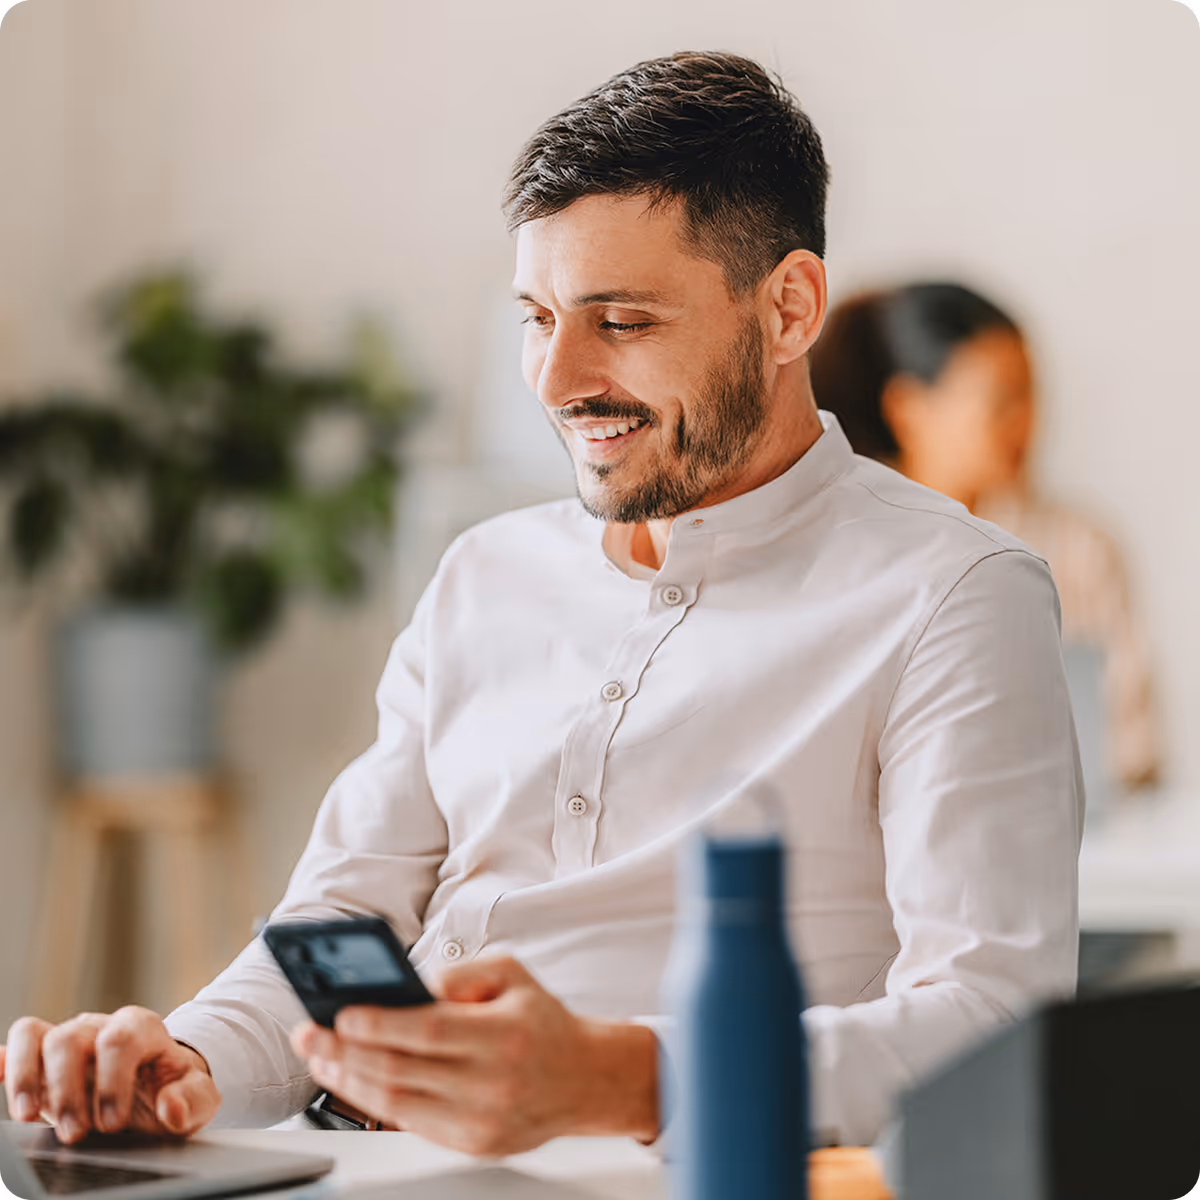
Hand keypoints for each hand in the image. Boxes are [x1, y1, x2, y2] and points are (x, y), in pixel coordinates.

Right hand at [1, 1008, 220, 1142]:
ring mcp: (69, 1040)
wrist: (155, 1089)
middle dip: (69, 1090)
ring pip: (38, 1037)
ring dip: (28, 1079)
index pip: (119, 1038)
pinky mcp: (43, 1060)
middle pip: (71, 1038)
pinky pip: (18, 1045)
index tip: (112, 1123)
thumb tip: (170, 1107)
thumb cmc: (172, 1090)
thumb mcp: (196, 1098)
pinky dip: (4, 1061)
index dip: (112, 1081)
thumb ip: (192, 1100)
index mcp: (141, 1029)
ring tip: (29, 1115)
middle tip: (76, 1133)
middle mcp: (100, 1028)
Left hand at [291, 956, 658, 1155]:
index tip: (340, 1013)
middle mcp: (492, 1083)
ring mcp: (481, 1120)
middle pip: (402, 1071)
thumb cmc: (541, 1021)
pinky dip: (376, 1102)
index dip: (379, 1024)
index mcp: (503, 1035)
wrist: (585, 1078)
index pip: (428, 1032)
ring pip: (398, 1103)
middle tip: (309, 1033)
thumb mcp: (512, 974)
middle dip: (345, 1052)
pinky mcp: (474, 1144)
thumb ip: (462, 973)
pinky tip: (354, 1080)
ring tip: (320, 1057)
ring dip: (349, 1080)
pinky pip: (413, 1123)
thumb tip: (411, 985)